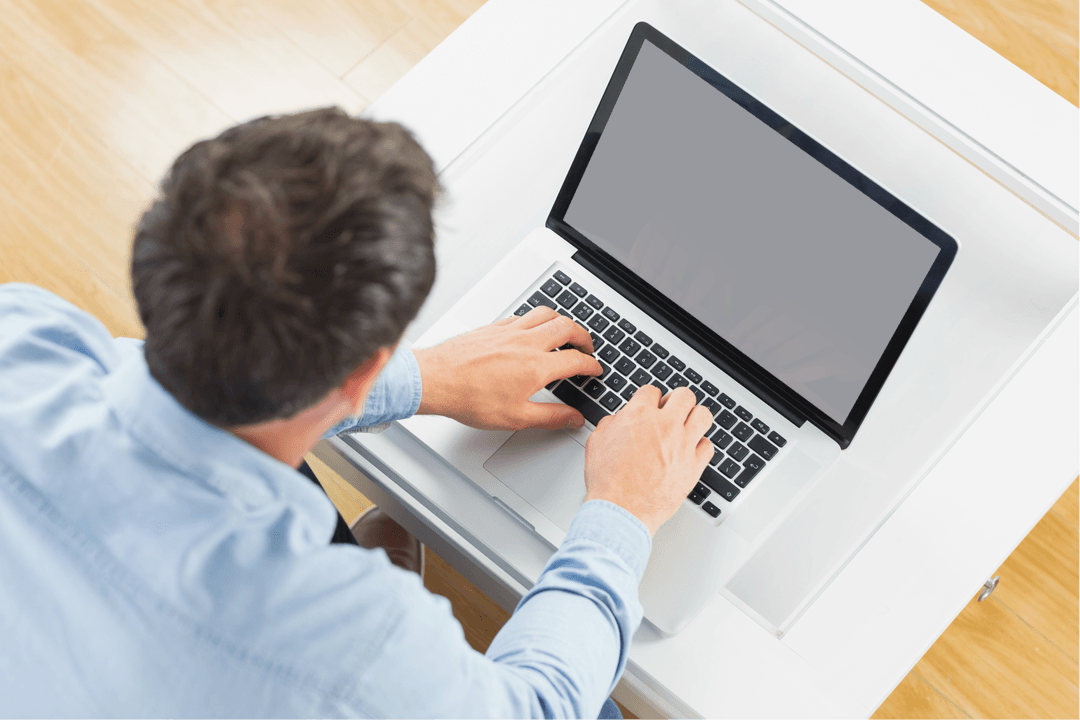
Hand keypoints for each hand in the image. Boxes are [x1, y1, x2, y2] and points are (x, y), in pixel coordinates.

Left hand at [413, 306, 601, 430]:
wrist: (437, 380)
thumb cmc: (470, 397)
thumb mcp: (516, 417)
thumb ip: (550, 417)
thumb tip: (572, 419)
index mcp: (537, 366)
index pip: (576, 360)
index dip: (591, 365)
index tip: (595, 369)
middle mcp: (526, 343)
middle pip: (567, 327)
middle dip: (583, 336)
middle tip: (586, 346)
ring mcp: (509, 331)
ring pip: (546, 314)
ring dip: (561, 320)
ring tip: (565, 331)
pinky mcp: (493, 327)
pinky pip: (522, 315)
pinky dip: (535, 319)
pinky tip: (530, 328)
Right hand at [583, 386, 712, 535]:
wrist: (621, 510)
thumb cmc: (608, 481)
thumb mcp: (596, 443)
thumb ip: (611, 424)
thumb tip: (618, 420)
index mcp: (640, 415)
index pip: (652, 391)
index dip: (650, 398)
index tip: (650, 405)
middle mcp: (665, 426)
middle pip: (684, 396)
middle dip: (677, 400)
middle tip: (672, 410)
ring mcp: (683, 445)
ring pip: (703, 415)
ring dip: (695, 416)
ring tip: (688, 424)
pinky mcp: (694, 467)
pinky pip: (708, 446)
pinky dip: (701, 446)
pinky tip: (691, 450)